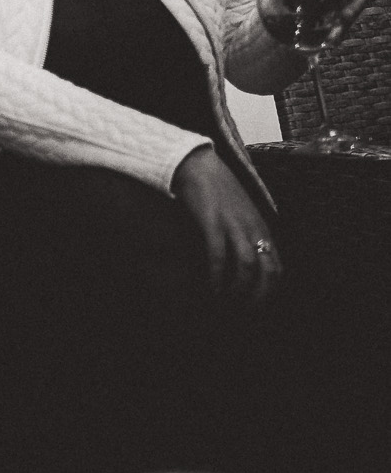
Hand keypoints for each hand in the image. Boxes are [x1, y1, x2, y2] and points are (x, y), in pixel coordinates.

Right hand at [171, 145, 282, 303]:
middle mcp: (252, 228)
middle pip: (267, 270)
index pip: (276, 267)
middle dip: (257, 296)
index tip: (255, 305)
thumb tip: (246, 261)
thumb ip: (247, 233)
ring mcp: (233, 224)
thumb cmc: (216, 189)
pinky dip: (216, 274)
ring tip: (224, 300)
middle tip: (243, 310)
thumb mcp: (241, 212)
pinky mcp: (211, 220)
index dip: (269, 291)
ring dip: (236, 288)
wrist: (195, 163)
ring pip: (246, 265)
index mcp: (261, 227)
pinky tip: (211, 286)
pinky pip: (218, 254)